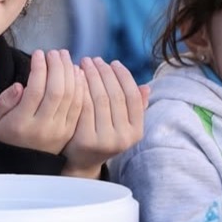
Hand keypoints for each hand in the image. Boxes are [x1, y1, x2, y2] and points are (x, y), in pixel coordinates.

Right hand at [0, 49, 82, 154]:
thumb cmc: (7, 133)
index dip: (39, 68)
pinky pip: (79, 105)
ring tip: (65, 57)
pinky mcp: (70, 131)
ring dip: (70, 73)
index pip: (35, 90)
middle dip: (58, 66)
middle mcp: (43, 128)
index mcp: (21, 124)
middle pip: (57, 91)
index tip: (38, 53)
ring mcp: (59, 131)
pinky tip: (76, 72)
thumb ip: (4, 101)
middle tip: (55, 52)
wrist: (23, 162)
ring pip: (71, 97)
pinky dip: (80, 86)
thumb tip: (20, 86)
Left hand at [60, 58, 144, 177]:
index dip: (124, 76)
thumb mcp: (121, 124)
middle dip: (104, 73)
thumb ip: (134, 107)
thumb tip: (147, 86)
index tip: (113, 62)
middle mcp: (124, 138)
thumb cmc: (102, 135)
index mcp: (136, 132)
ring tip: (84, 63)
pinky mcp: (86, 140)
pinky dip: (80, 88)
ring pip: (100, 99)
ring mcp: (105, 140)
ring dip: (91, 76)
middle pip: (115, 95)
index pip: (132, 97)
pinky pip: (84, 107)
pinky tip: (75, 77)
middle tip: (94, 59)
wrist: (80, 162)